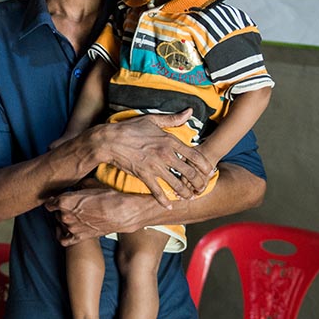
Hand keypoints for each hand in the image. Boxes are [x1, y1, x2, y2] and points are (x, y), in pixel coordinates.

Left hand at [45, 185, 150, 244]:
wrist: (123, 212)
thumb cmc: (109, 196)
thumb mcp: (91, 184)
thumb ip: (78, 185)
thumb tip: (75, 184)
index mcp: (65, 201)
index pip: (49, 202)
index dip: (53, 200)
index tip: (57, 198)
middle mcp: (65, 215)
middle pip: (55, 213)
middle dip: (61, 209)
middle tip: (71, 205)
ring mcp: (71, 228)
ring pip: (60, 224)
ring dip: (64, 220)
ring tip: (74, 215)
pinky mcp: (79, 237)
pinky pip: (63, 239)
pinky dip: (61, 235)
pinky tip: (65, 230)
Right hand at [93, 109, 213, 205]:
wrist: (109, 140)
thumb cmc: (130, 128)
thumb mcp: (152, 120)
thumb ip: (173, 119)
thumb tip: (190, 111)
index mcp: (169, 140)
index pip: (194, 155)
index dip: (204, 166)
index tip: (210, 172)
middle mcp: (165, 154)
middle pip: (189, 172)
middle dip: (198, 183)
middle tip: (201, 189)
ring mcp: (154, 166)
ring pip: (176, 184)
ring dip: (185, 193)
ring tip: (189, 198)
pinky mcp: (143, 175)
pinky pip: (157, 191)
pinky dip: (164, 200)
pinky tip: (169, 206)